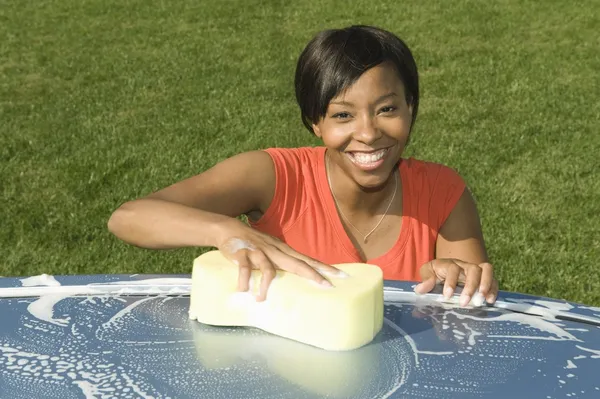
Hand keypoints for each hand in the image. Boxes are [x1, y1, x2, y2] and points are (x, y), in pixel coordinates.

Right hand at [216, 220, 341, 301]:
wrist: (229, 228)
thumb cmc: (254, 243)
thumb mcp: (273, 250)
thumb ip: (283, 262)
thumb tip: (298, 276)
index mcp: (284, 251)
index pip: (308, 260)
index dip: (325, 268)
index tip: (342, 276)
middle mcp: (275, 251)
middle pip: (297, 263)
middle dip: (313, 274)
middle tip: (327, 285)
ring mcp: (259, 252)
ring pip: (268, 268)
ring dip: (265, 284)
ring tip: (261, 298)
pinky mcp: (242, 254)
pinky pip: (243, 268)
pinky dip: (243, 279)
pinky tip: (243, 290)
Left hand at [413, 258, 497, 306]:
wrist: (444, 269)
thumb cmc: (435, 272)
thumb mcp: (427, 272)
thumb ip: (425, 280)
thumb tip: (420, 290)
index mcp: (449, 264)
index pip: (453, 268)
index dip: (451, 282)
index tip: (447, 296)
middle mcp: (465, 265)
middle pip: (473, 269)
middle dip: (470, 286)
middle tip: (464, 302)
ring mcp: (476, 270)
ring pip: (486, 270)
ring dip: (486, 285)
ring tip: (481, 300)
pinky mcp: (484, 278)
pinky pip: (494, 280)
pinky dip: (494, 289)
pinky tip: (490, 301)